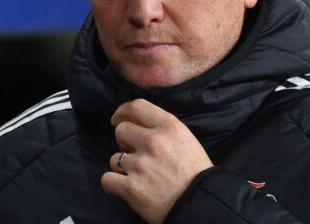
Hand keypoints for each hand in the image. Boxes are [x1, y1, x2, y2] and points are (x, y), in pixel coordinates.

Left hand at [101, 99, 212, 223]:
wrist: (202, 203)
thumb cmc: (195, 172)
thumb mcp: (185, 139)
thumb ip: (162, 129)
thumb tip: (138, 124)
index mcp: (169, 127)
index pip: (136, 107)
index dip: (122, 111)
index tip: (117, 119)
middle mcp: (153, 142)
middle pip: (121, 130)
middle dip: (124, 141)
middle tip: (135, 153)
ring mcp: (141, 165)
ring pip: (114, 158)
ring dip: (122, 166)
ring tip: (139, 175)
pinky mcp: (131, 187)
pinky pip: (107, 179)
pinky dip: (114, 184)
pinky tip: (126, 187)